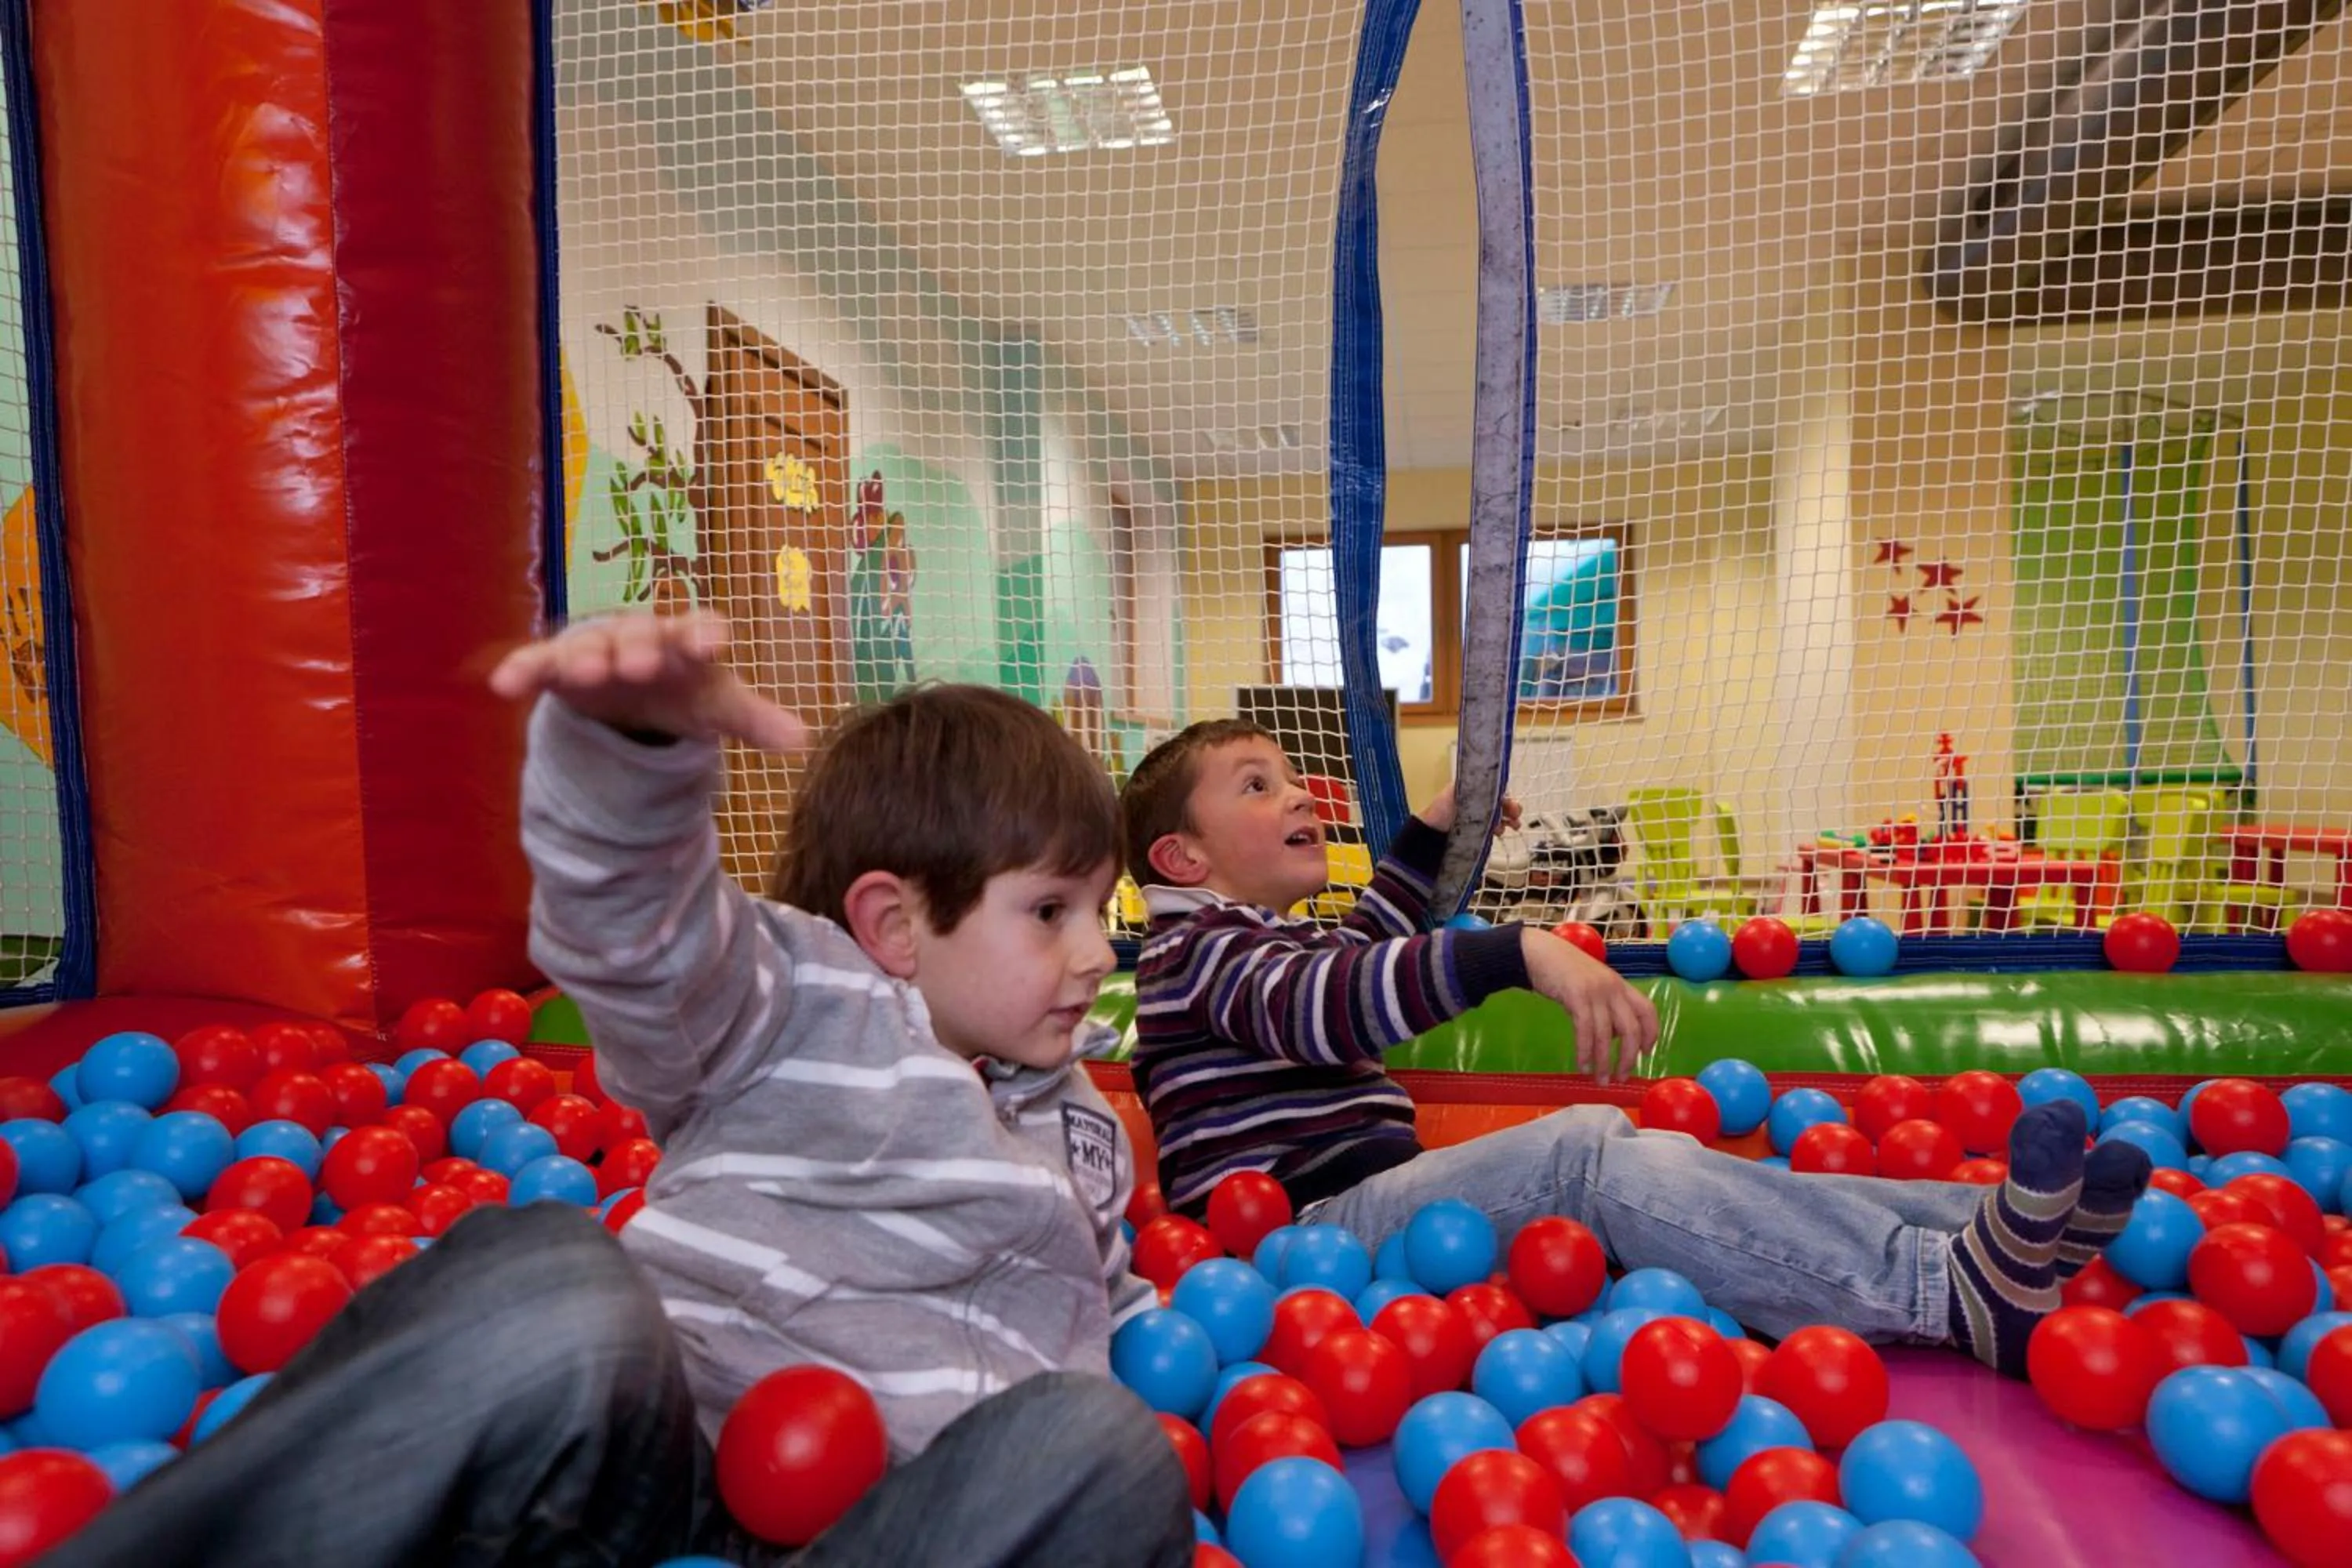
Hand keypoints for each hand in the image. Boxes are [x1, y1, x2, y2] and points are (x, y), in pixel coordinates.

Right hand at [489, 611, 808, 754]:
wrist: (634, 686)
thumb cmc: (684, 688)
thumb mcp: (718, 705)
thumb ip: (756, 719)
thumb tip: (804, 740)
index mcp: (685, 640)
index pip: (699, 630)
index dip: (703, 635)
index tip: (709, 644)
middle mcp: (640, 635)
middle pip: (639, 636)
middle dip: (638, 647)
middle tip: (637, 665)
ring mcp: (596, 647)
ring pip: (588, 646)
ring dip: (584, 657)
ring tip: (582, 673)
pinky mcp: (557, 666)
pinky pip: (538, 664)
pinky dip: (523, 670)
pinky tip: (503, 684)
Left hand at [1418, 783, 1522, 834]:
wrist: (1431, 832)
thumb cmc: (1441, 809)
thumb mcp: (1457, 791)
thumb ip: (1476, 785)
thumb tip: (1494, 780)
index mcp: (1473, 790)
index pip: (1496, 791)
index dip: (1506, 797)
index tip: (1512, 805)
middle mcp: (1477, 803)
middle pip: (1501, 804)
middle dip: (1511, 809)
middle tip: (1516, 816)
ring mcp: (1478, 818)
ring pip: (1500, 817)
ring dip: (1509, 820)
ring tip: (1513, 826)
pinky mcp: (1477, 832)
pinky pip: (1493, 829)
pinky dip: (1499, 830)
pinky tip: (1499, 832)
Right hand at [1520, 928, 1657, 1081]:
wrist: (1538, 951)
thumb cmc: (1564, 970)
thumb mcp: (1593, 984)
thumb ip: (1606, 1005)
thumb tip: (1613, 1035)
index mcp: (1620, 985)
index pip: (1647, 1011)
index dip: (1651, 1034)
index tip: (1646, 1054)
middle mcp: (1612, 988)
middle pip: (1631, 1029)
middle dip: (1628, 1058)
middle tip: (1621, 1077)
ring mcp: (1595, 992)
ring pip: (1606, 1036)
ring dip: (1604, 1062)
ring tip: (1600, 1080)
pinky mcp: (1576, 997)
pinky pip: (1585, 1031)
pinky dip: (1585, 1052)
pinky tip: (1582, 1065)